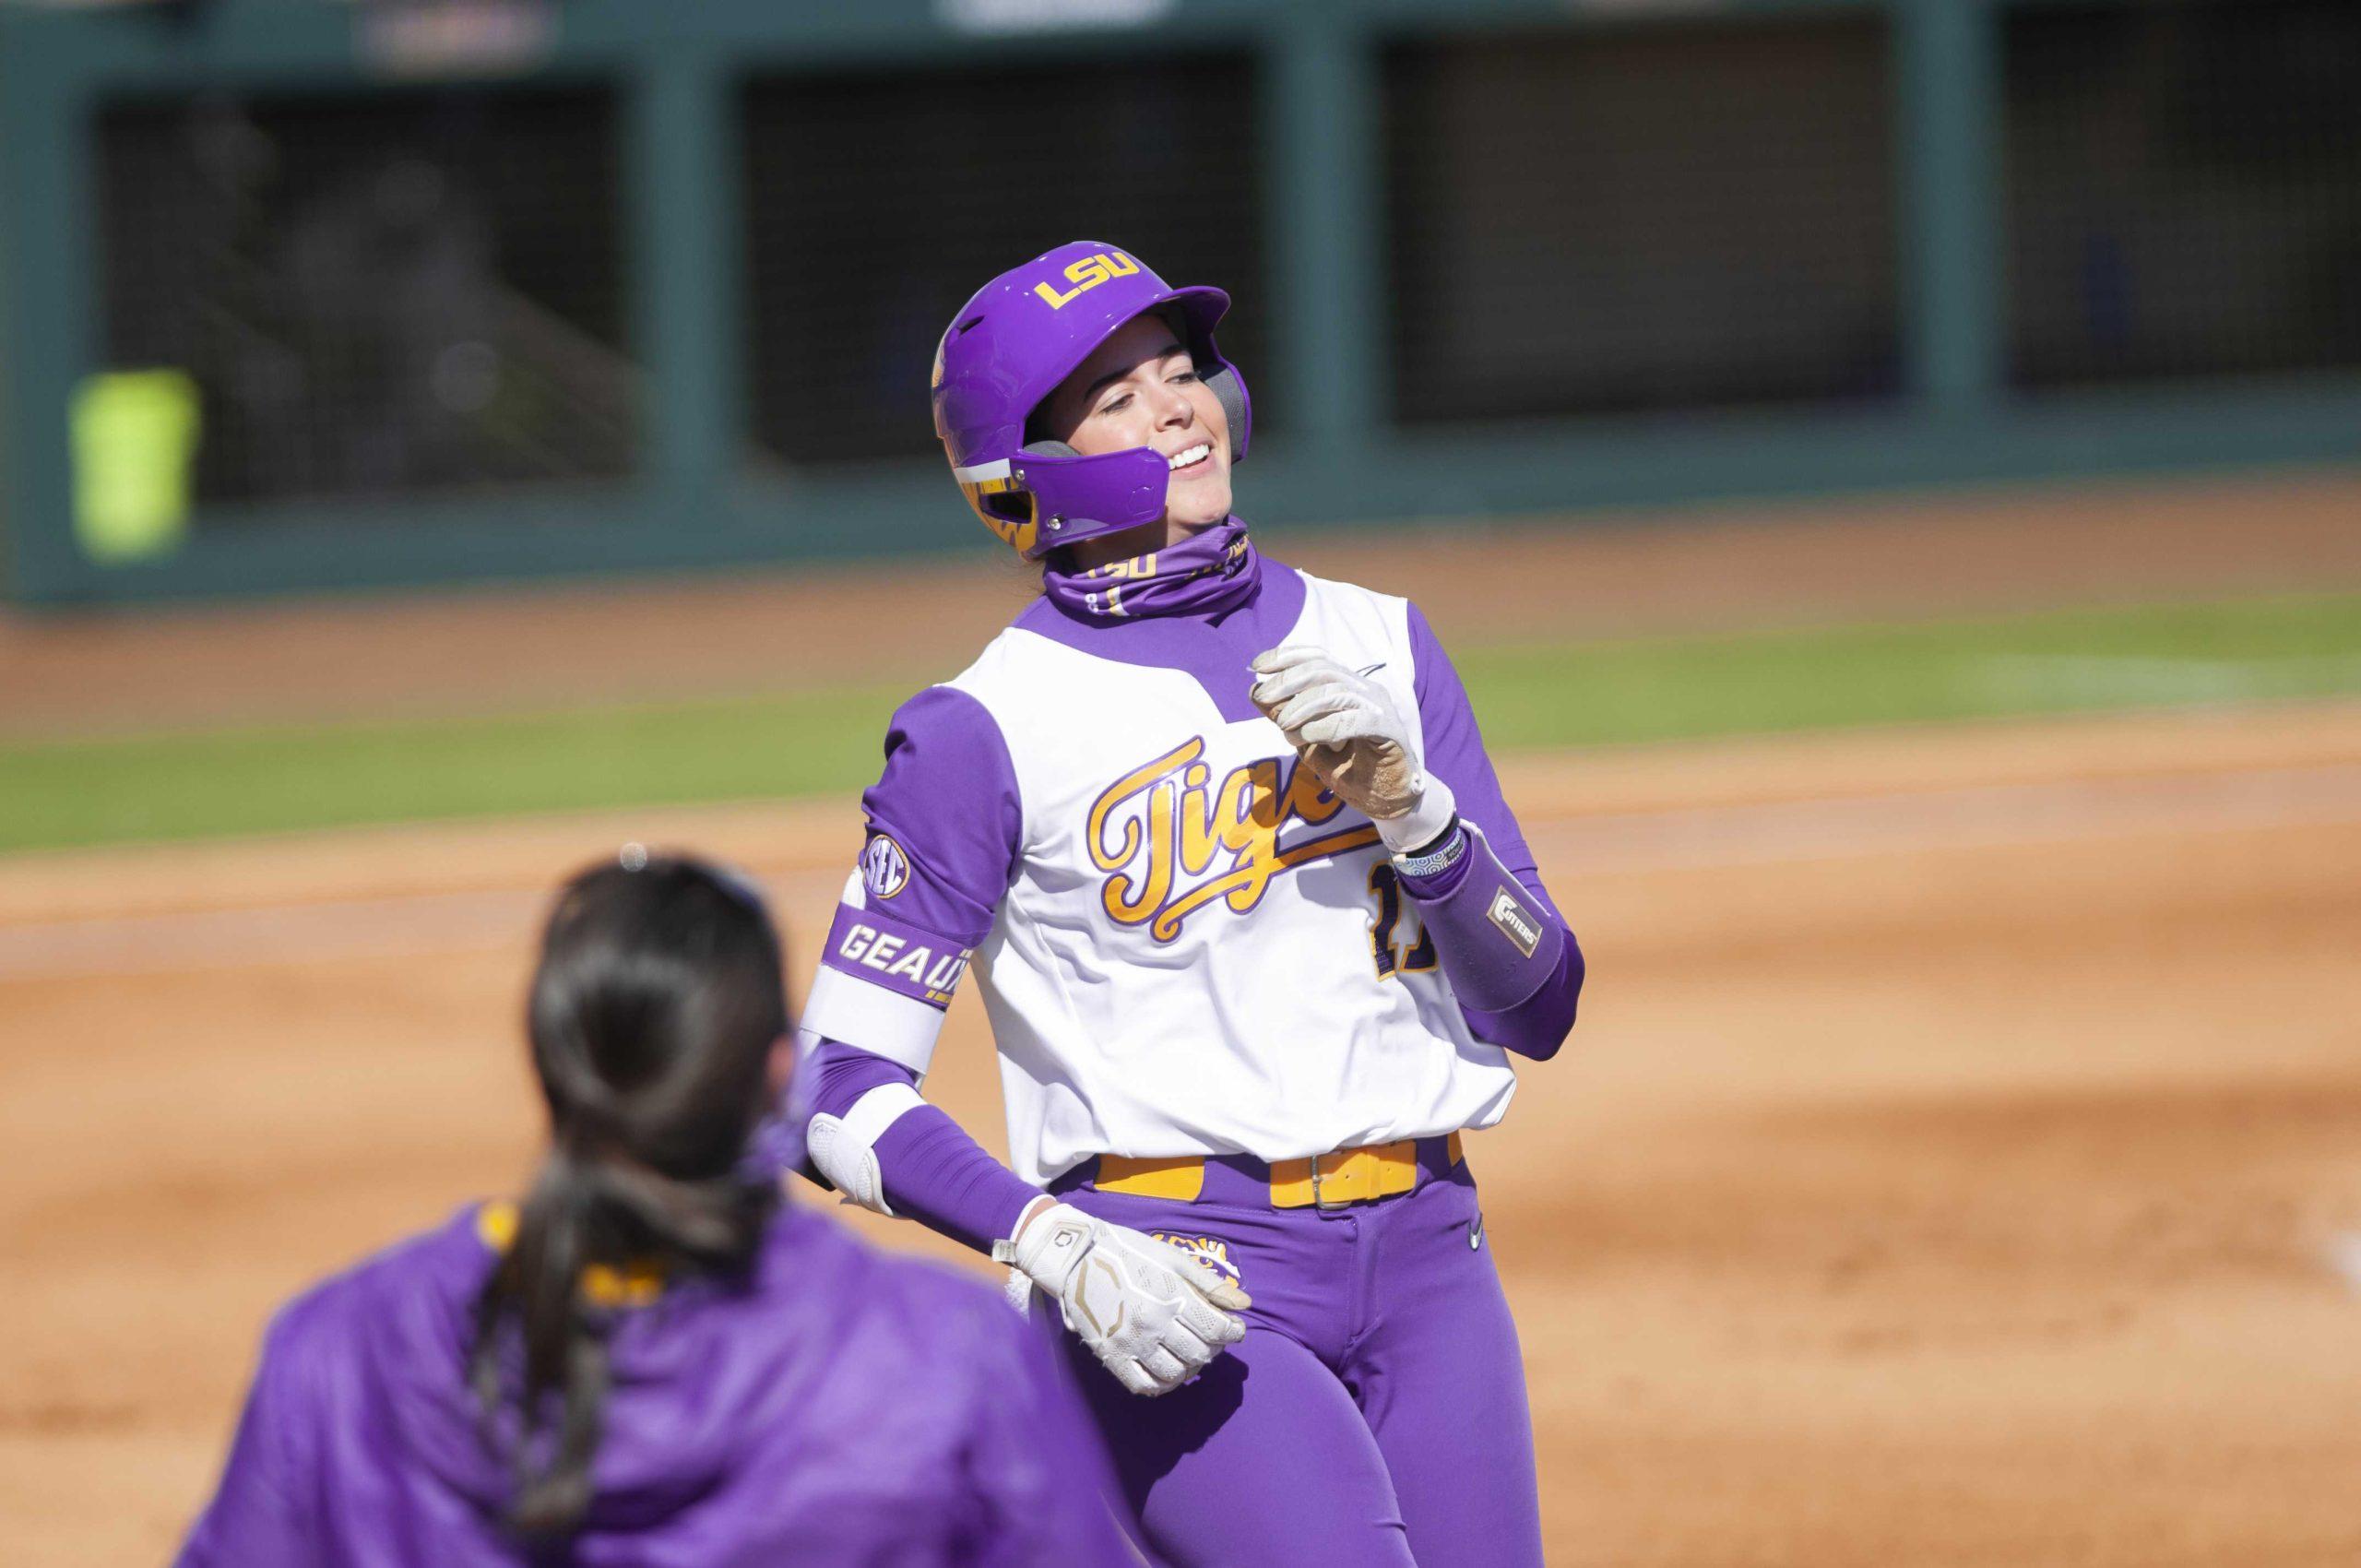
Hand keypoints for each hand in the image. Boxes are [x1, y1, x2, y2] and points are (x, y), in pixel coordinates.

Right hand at [1001, 1201, 1249, 1395]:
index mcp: (1172, 1297)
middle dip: (1213, 1349)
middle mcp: (1154, 1324)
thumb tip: (1244, 1304)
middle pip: (1200, 1354)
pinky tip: (1167, 1373)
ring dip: (1190, 1368)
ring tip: (1188, 1354)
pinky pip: (1143, 1385)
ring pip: (1176, 1374)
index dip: (1233, 1333)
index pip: (1218, 1330)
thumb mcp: (1172, 1258)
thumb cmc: (1129, 1252)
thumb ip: (1209, 1283)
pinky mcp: (1111, 1354)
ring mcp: (1131, 1343)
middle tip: (1209, 1339)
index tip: (1233, 1329)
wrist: (1077, 1257)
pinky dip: (1161, 1385)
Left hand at [1248, 646, 1454, 850]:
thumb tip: (1256, 694)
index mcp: (1348, 687)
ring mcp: (1380, 708)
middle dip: (1287, 681)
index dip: (1286, 657)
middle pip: (1323, 669)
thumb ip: (1287, 718)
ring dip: (1303, 707)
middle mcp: (1365, 691)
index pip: (1317, 658)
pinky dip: (1326, 727)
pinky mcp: (1390, 731)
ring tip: (1285, 726)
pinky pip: (1357, 720)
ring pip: (1336, 691)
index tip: (1256, 667)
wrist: (1390, 802)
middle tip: (1264, 699)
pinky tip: (1308, 738)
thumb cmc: (1352, 771)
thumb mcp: (1309, 743)